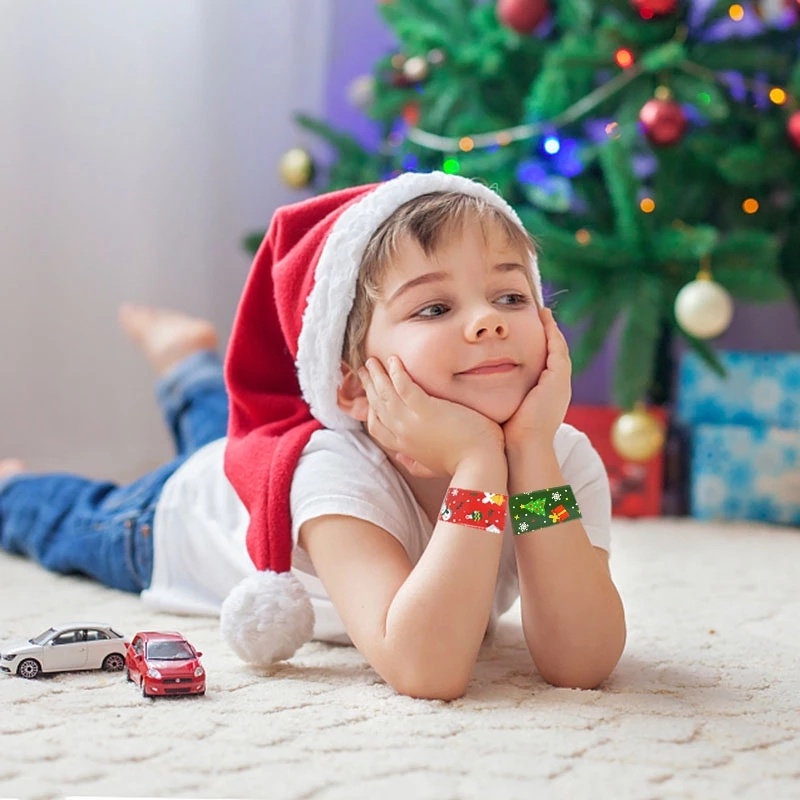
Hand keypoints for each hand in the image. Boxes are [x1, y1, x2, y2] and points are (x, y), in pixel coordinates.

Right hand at [358, 355, 503, 476]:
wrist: (480, 463)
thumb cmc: (463, 463)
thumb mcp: (431, 467)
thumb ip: (414, 463)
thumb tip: (401, 459)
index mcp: (403, 446)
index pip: (376, 427)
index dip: (371, 408)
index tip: (371, 395)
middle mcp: (402, 433)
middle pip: (377, 406)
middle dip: (369, 386)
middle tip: (364, 370)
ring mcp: (411, 421)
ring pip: (385, 393)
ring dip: (376, 375)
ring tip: (372, 360)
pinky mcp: (426, 409)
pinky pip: (403, 386)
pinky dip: (396, 372)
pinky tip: (394, 360)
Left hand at [503, 307, 571, 450]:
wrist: (523, 449)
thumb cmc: (507, 437)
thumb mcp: (503, 412)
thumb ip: (496, 400)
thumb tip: (474, 396)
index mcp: (546, 397)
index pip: (545, 366)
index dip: (539, 348)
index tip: (527, 334)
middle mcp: (557, 388)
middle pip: (555, 354)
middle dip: (549, 335)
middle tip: (541, 316)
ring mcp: (560, 383)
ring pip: (559, 349)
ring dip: (552, 330)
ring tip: (544, 313)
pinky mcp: (557, 378)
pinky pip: (557, 348)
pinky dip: (552, 333)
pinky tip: (544, 319)